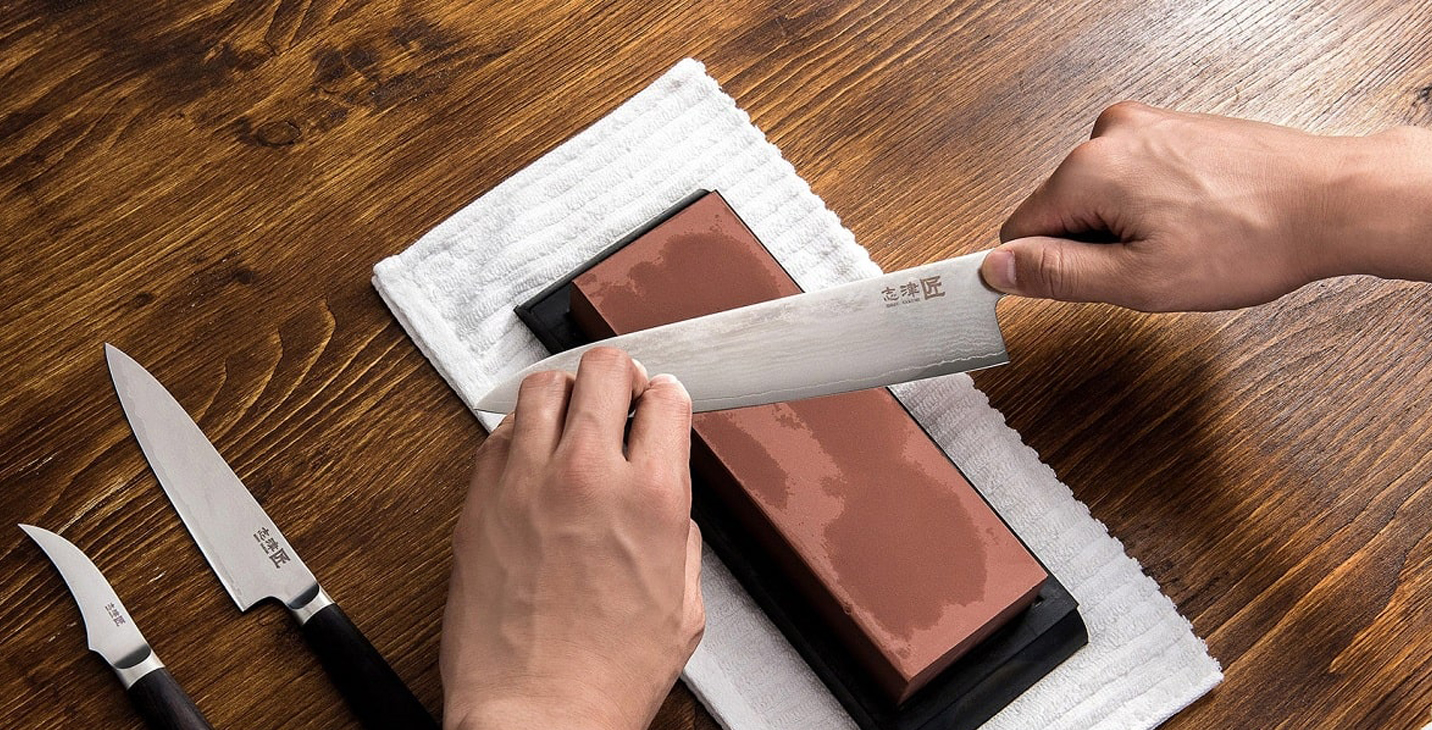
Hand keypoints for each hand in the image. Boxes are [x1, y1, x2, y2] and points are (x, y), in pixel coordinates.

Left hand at [440, 347, 703, 729]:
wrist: (535, 716)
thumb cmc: (603, 678)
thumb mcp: (684, 607)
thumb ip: (682, 538)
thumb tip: (670, 507)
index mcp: (654, 497)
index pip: (665, 395)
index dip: (665, 396)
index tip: (659, 405)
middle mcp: (588, 475)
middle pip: (604, 366)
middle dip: (618, 375)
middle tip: (617, 396)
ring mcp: (527, 481)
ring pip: (543, 383)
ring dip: (564, 393)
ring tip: (570, 417)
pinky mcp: (480, 498)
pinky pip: (499, 430)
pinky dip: (520, 430)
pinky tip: (532, 456)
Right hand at [981, 102, 1431, 310]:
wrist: (1331, 202)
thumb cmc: (1251, 239)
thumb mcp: (1140, 282)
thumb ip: (1057, 275)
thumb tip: (997, 269)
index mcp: (1089, 170)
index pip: (1019, 231)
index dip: (1047, 270)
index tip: (1085, 286)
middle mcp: (1109, 134)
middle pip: (1060, 211)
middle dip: (1094, 247)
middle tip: (1151, 267)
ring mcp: (1145, 125)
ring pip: (1098, 196)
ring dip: (1127, 227)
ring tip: (1184, 242)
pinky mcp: (1173, 126)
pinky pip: (1133, 177)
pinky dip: (1154, 205)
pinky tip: (1197, 221)